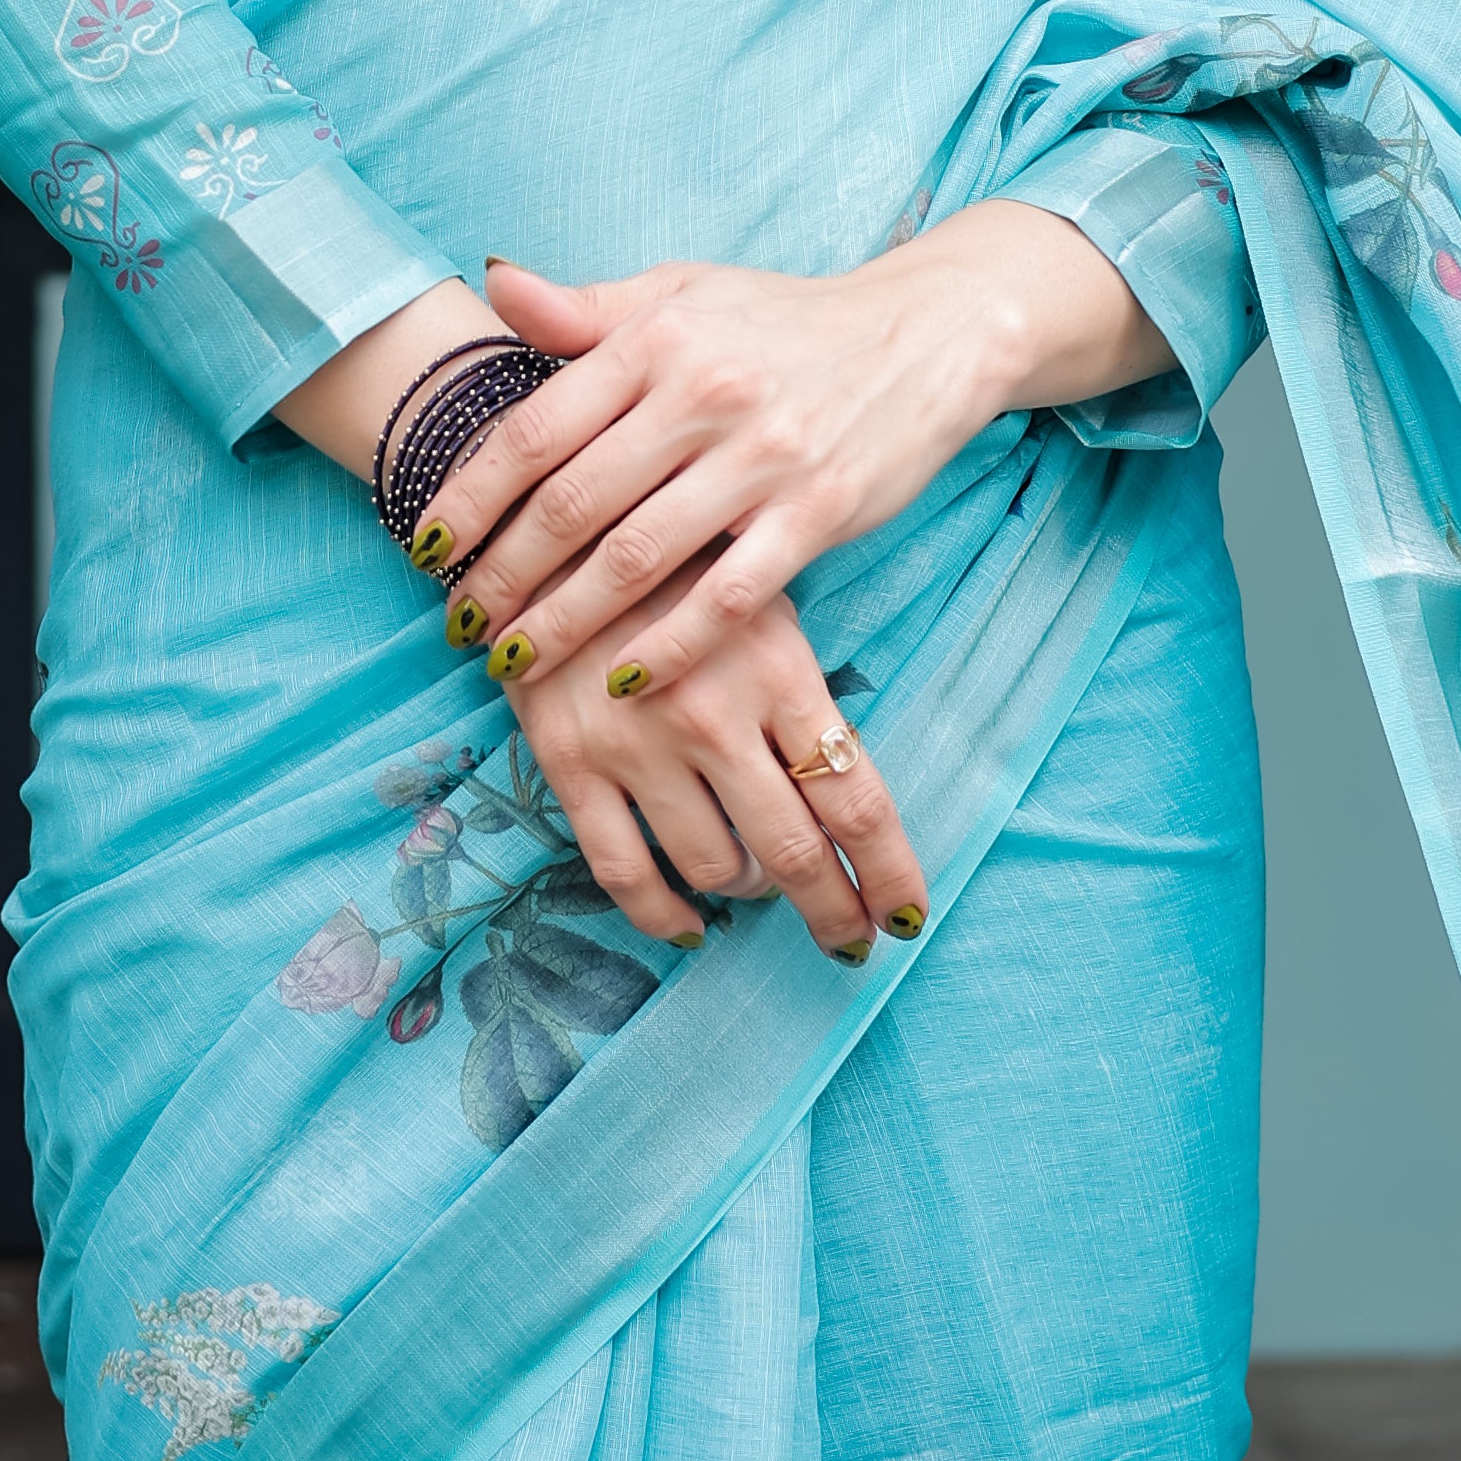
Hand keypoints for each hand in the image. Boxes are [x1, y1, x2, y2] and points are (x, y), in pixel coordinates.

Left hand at [435, 202, 1171, 701]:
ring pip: (637, 560)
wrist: (927, 333)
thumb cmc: (785, 320)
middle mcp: (704, 393)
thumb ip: (586, 307)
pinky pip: (728, 599)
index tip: (425, 551)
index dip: (469, 499)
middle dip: (502, 577)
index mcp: (658, 337)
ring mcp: (765, 457)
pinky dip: (667, 649)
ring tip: (513, 663)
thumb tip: (491, 284)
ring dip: (564, 624)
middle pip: (572, 506)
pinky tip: (622, 684)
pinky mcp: (820, 513)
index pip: (535, 430)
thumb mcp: (684, 291)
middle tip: (459, 626)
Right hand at [507, 556, 928, 959]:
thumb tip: (842, 797)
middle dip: (834, 911)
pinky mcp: (570, 762)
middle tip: (853, 942)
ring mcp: (638, 743)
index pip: (855, 797)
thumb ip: (800, 694)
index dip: (889, 871)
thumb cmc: (680, 560)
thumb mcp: (763, 601)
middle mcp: (714, 715)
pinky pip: (624, 871)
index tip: (906, 914)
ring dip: (749, 893)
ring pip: (714, 868)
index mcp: (778, 669)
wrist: (553, 518)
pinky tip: (688, 925)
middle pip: (795, 850)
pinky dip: (663, 914)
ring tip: (758, 885)